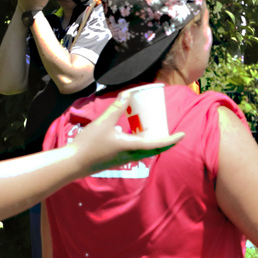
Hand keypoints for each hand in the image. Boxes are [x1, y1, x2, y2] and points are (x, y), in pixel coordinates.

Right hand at [68, 91, 184, 172]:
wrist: (74, 163)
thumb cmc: (89, 143)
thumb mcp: (103, 122)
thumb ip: (116, 107)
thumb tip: (128, 94)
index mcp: (133, 147)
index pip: (159, 144)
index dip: (172, 139)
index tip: (183, 135)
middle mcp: (133, 155)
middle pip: (155, 148)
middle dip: (165, 140)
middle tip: (170, 129)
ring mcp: (126, 159)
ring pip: (145, 150)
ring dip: (152, 141)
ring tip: (152, 127)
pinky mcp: (119, 159)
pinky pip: (136, 151)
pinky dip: (141, 142)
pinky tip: (133, 133)